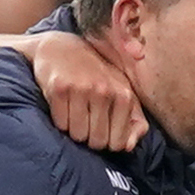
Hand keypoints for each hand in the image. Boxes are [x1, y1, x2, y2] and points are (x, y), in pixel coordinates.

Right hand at [29, 30, 145, 151]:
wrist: (61, 48)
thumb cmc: (96, 76)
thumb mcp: (122, 93)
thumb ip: (135, 122)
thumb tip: (127, 147)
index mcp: (124, 95)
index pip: (118, 143)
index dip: (108, 143)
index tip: (103, 131)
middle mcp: (104, 91)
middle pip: (97, 142)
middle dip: (90, 138)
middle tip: (86, 122)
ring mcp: (81, 88)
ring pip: (78, 135)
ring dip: (74, 130)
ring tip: (75, 113)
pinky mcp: (59, 87)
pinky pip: (60, 124)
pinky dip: (60, 121)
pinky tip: (63, 106)